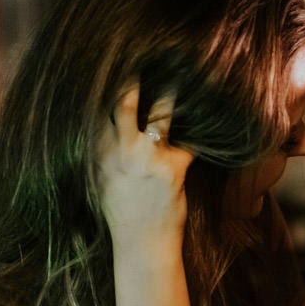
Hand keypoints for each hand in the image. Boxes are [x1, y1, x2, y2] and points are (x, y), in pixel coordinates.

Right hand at [98, 85, 193, 247]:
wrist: (141, 244)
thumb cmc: (123, 213)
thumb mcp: (101, 180)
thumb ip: (105, 152)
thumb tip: (111, 128)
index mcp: (98, 154)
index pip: (99, 112)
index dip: (107, 89)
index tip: (115, 71)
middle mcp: (119, 152)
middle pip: (124, 104)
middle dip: (132, 81)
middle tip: (142, 61)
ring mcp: (147, 158)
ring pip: (160, 115)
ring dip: (170, 96)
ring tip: (180, 78)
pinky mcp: (173, 167)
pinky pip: (188, 141)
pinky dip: (198, 131)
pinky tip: (206, 118)